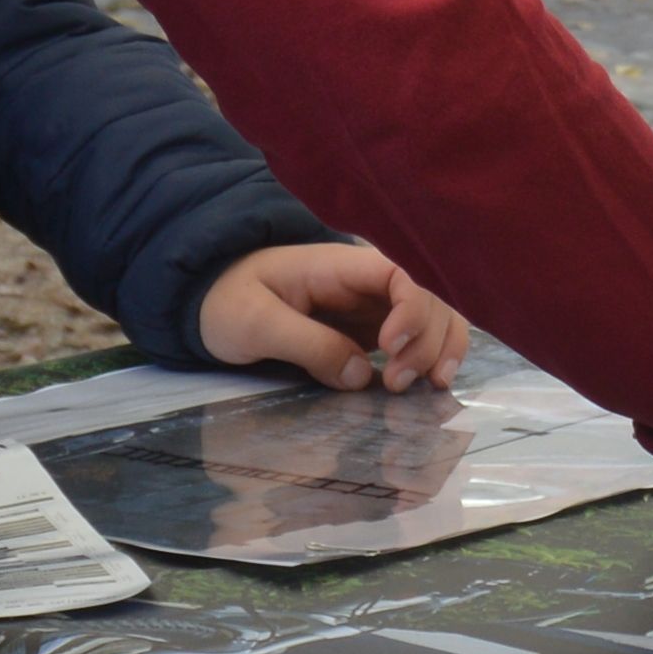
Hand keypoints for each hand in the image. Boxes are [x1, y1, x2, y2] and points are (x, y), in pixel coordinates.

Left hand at [192, 241, 469, 390]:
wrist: (213, 303)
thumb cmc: (228, 302)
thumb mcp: (255, 324)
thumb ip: (307, 345)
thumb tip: (362, 375)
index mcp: (340, 266)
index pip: (401, 272)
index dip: (411, 307)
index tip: (389, 347)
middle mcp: (367, 283)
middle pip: (428, 297)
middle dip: (426, 340)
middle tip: (395, 382)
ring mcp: (373, 306)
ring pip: (434, 318)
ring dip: (439, 350)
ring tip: (427, 387)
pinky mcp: (371, 331)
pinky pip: (417, 340)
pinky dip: (433, 358)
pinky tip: (431, 383)